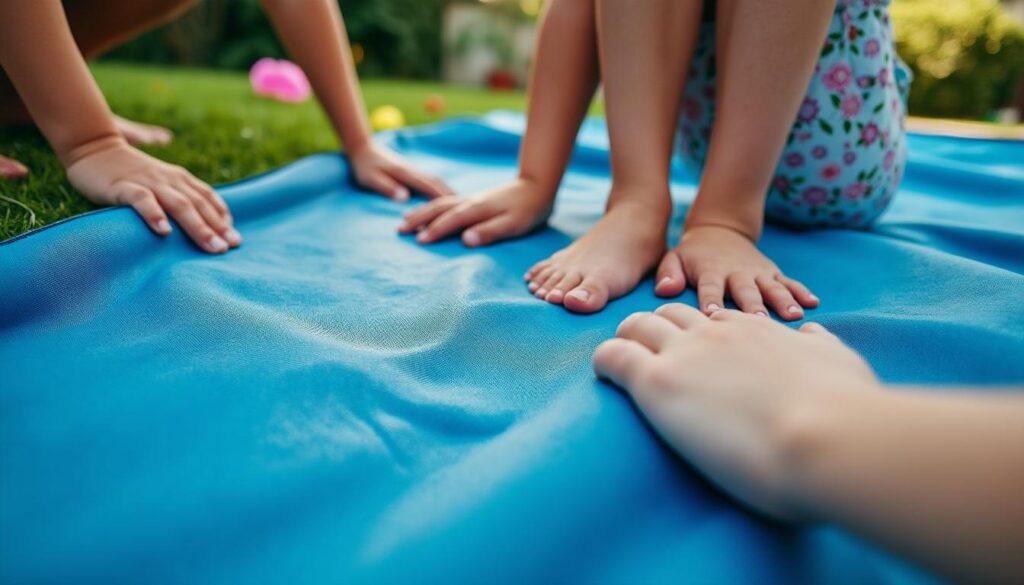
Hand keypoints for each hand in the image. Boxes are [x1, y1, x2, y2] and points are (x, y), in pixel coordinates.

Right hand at [65, 138, 239, 253]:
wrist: (93, 147)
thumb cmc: (130, 171)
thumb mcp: (161, 180)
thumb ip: (179, 195)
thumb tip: (201, 219)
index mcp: (179, 178)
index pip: (207, 198)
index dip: (222, 217)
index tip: (236, 237)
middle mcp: (169, 180)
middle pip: (198, 205)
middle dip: (217, 227)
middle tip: (232, 246)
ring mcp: (148, 182)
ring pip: (179, 205)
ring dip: (197, 227)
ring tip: (212, 246)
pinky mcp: (124, 187)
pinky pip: (142, 201)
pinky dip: (154, 215)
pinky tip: (164, 232)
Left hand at [348, 142, 453, 200]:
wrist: (363, 148)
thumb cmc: (365, 167)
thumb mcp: (371, 179)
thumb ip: (387, 187)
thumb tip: (404, 197)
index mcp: (406, 174)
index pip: (428, 187)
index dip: (442, 198)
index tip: (457, 209)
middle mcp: (414, 171)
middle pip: (438, 184)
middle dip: (452, 197)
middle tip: (468, 210)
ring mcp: (415, 171)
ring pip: (437, 182)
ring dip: (449, 193)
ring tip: (463, 206)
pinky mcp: (414, 173)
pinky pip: (433, 182)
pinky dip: (443, 190)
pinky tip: (448, 197)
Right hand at [398, 178, 553, 246]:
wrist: (537, 186)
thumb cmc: (529, 209)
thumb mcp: (514, 224)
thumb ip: (490, 231)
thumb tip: (466, 240)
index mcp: (478, 209)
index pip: (451, 221)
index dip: (435, 230)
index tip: (419, 241)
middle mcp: (470, 201)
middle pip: (439, 209)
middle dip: (419, 219)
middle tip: (400, 230)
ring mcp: (471, 199)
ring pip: (440, 204)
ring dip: (422, 212)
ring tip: (405, 221)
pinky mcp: (474, 199)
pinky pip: (446, 202)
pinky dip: (432, 206)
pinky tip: (428, 211)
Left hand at [593, 305, 880, 519]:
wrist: (824, 436)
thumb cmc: (841, 410)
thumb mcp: (839, 362)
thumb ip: (820, 347)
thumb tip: (810, 335)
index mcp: (755, 330)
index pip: (715, 318)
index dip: (701, 332)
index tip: (696, 348)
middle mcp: (715, 333)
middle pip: (670, 315)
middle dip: (657, 329)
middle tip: (648, 350)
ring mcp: (684, 353)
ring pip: (637, 325)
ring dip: (628, 338)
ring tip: (620, 355)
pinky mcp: (657, 382)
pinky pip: (613, 355)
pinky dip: (605, 360)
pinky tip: (604, 374)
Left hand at [655, 224, 817, 319]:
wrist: (719, 230)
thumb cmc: (693, 254)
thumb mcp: (674, 258)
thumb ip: (668, 273)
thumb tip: (665, 290)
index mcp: (711, 271)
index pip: (710, 288)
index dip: (711, 300)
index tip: (714, 316)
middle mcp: (737, 272)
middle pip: (746, 290)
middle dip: (753, 305)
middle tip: (760, 322)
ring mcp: (757, 272)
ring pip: (772, 287)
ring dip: (783, 301)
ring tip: (795, 316)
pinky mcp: (772, 272)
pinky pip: (789, 281)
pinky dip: (801, 291)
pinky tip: (814, 303)